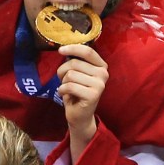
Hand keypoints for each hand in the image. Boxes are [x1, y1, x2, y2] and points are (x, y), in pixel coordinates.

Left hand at [56, 44, 107, 160]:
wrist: (80, 116)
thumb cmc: (76, 93)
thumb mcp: (77, 74)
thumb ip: (75, 62)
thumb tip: (64, 49)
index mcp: (101, 66)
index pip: (87, 51)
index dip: (72, 48)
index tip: (60, 50)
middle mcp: (103, 73)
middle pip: (74, 63)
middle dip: (63, 72)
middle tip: (64, 81)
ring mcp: (100, 84)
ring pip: (70, 74)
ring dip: (63, 83)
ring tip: (68, 90)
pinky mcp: (93, 95)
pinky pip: (70, 86)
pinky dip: (62, 90)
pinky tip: (66, 96)